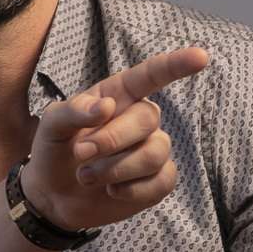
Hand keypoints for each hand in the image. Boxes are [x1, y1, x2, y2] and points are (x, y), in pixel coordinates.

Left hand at [20, 47, 208, 232]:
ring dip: (114, 169)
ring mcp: (153, 149)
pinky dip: (129, 191)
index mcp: (118, 96)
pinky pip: (160, 182)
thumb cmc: (55, 150)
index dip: (176, 65)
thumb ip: (73, 111)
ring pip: (153, 154)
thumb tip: (107, 106)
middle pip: (147, 119)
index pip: (150, 75)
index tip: (201, 56)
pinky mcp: (158, 180)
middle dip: (110, 140)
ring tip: (87, 175)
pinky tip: (110, 190)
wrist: (54, 195)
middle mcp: (140, 118)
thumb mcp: (51, 126)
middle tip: (81, 154)